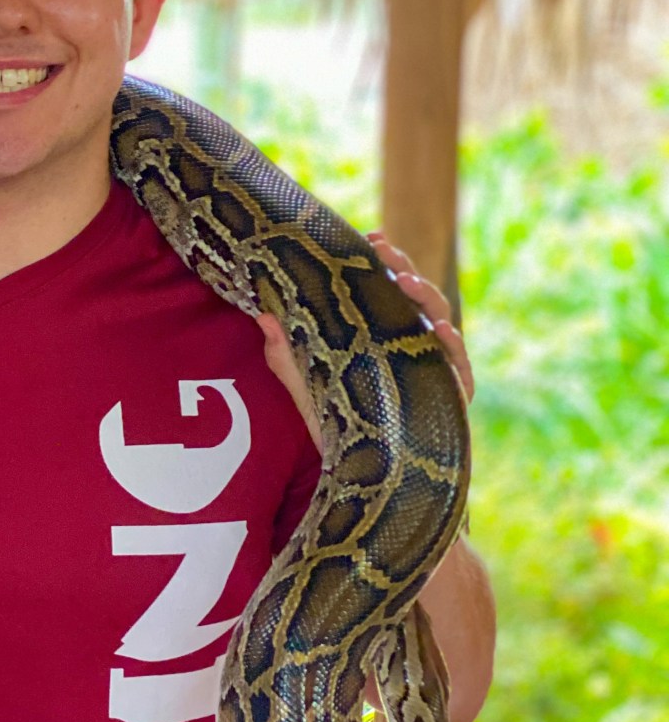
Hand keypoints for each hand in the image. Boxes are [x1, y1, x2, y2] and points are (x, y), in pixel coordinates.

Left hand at [257, 230, 474, 453]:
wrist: (368, 485)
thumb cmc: (341, 434)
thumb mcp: (307, 392)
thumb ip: (286, 358)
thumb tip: (261, 316)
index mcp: (383, 338)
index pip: (386, 291)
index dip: (380, 263)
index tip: (366, 237)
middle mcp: (412, 348)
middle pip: (414, 299)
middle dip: (402, 268)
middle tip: (382, 248)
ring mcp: (435, 372)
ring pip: (439, 323)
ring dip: (426, 298)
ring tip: (406, 281)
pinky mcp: (450, 400)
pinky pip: (459, 370)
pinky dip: (454, 348)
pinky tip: (442, 329)